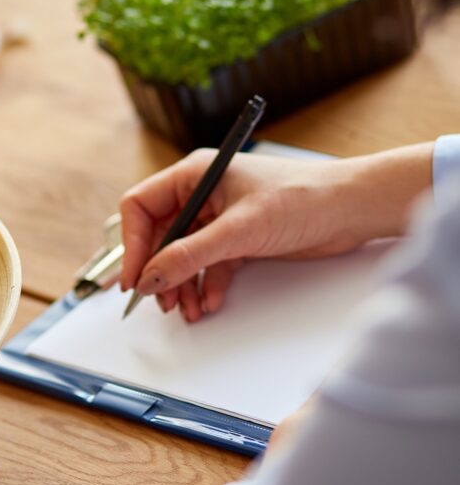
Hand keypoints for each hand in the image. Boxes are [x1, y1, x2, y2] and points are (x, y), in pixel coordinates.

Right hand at [120, 143, 432, 321]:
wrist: (352, 209)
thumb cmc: (303, 196)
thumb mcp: (239, 229)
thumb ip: (191, 255)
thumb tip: (152, 276)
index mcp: (194, 174)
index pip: (141, 207)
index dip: (133, 244)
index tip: (135, 278)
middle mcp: (203, 194)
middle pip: (160, 237)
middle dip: (159, 271)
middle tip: (160, 301)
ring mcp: (221, 218)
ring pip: (184, 256)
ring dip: (182, 285)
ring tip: (186, 309)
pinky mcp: (240, 240)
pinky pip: (210, 266)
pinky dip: (206, 286)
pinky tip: (209, 302)